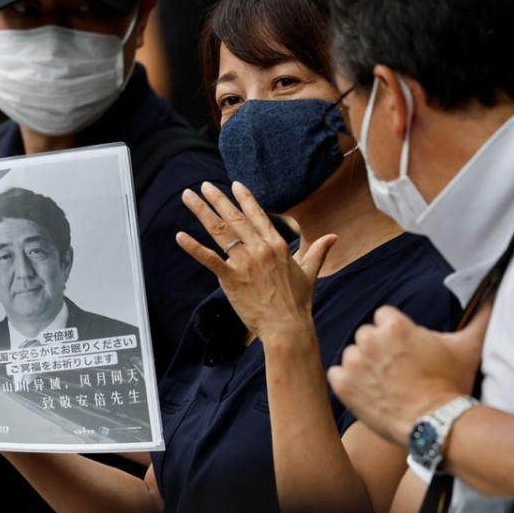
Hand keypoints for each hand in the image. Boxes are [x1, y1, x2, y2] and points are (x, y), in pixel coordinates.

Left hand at [175, 181, 336, 341]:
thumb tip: (333, 237)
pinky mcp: (231, 278)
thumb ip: (318, 251)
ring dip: (201, 212)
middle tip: (203, 186)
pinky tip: (180, 236)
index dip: (244, 199)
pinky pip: (209, 259)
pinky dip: (193, 247)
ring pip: (220, 231)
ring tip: (188, 197)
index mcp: (277, 245)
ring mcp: (245, 262)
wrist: (287, 327)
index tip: (234, 185)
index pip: (257, 215)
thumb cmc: (299, 303)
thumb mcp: (310, 273)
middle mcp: (260, 249)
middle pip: (234, 218)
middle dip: (217, 199)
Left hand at [328, 299, 492, 446]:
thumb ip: (481, 315)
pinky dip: (348, 384)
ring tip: (387, 385)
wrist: (437, 426)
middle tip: (399, 371)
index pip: (384, 318)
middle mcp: (370, 340)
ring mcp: (354, 364)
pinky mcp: (343, 386)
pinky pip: (337, 376)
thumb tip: (496, 291)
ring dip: (364, 367)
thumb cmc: (452, 385)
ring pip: (352, 355)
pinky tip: (370, 393)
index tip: (408, 352)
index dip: (397, 335)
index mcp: (395, 325)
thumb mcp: (468, 346)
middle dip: (379, 349)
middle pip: (367, 335)